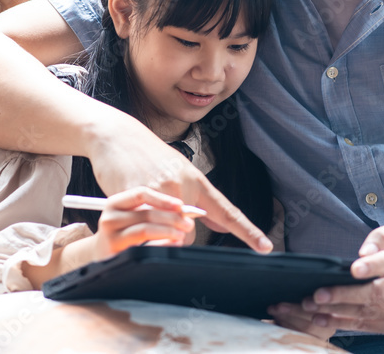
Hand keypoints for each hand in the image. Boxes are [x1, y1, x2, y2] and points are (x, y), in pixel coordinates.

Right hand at [89, 126, 272, 252]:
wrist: (117, 136)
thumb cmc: (148, 157)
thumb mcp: (179, 173)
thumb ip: (198, 198)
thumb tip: (217, 222)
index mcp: (197, 181)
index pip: (227, 211)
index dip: (247, 231)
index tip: (266, 247)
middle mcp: (183, 186)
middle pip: (190, 233)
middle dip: (178, 236)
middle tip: (162, 222)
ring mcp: (161, 191)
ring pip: (168, 232)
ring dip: (158, 233)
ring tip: (146, 215)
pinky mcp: (138, 195)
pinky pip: (145, 227)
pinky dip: (141, 229)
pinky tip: (134, 215)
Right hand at [91, 187, 195, 260]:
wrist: (100, 253)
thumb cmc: (122, 230)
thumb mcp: (132, 215)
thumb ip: (152, 209)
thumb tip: (182, 210)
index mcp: (115, 203)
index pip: (141, 194)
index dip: (163, 199)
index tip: (180, 206)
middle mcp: (110, 218)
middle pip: (147, 214)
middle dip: (172, 218)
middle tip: (188, 223)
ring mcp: (111, 237)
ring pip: (145, 230)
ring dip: (168, 232)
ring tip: (181, 234)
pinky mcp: (115, 254)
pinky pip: (144, 248)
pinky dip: (161, 245)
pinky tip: (170, 244)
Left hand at [268, 226, 383, 336]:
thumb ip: (380, 238)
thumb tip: (364, 253)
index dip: (374, 266)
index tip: (353, 269)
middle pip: (379, 294)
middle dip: (346, 295)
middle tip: (318, 294)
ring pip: (370, 313)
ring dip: (338, 311)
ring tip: (312, 306)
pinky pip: (369, 327)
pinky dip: (344, 323)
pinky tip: (323, 318)